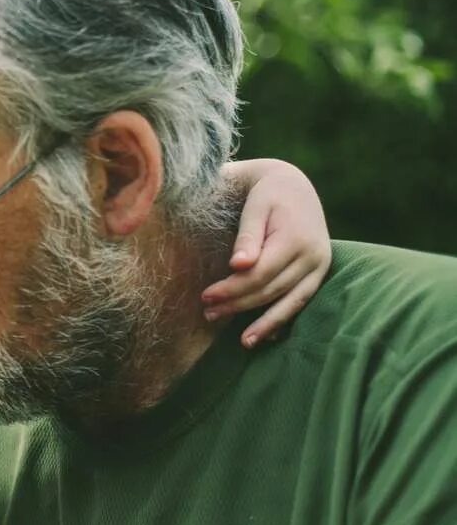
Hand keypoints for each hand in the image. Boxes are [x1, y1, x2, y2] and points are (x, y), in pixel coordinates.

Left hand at [203, 159, 330, 347]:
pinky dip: (282, 319)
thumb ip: (248, 236)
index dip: (232, 288)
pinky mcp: (319, 273)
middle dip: (239, 304)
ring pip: (289, 301)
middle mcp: (314, 256)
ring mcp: (320, 266)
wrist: (294, 185)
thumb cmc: (267, 194)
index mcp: (296, 238)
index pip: (260, 274)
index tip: (205, 296)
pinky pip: (300, 301)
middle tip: (208, 313)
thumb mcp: (255, 206)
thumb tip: (238, 265)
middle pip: (271, 289)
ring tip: (239, 340)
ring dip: (262, 322)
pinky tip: (264, 336)